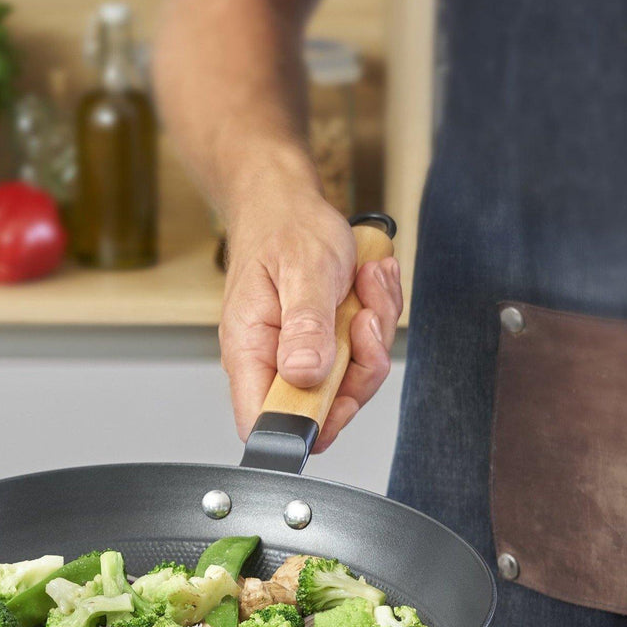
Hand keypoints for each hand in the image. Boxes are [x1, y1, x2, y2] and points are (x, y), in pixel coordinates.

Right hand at [220, 190, 402, 452]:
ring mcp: (300, 357)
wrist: (285, 203)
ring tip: (364, 283)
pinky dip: (376, 317)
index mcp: (250, 351)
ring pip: (352, 381)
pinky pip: (363, 354)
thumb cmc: (283, 230)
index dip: (306, 424)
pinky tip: (366, 283)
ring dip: (373, 331)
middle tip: (361, 316)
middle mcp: (272, 362)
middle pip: (324, 410)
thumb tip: (305, 375)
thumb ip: (305, 326)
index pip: (263, 423)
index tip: (340, 386)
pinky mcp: (324, 346)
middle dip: (360, 365)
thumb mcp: (303, 270)